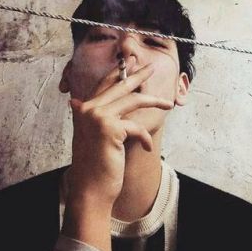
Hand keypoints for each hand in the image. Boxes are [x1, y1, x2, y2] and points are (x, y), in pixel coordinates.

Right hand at [66, 61, 173, 206]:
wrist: (90, 188)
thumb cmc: (95, 163)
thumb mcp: (93, 135)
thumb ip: (96, 116)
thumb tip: (96, 101)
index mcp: (84, 108)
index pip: (104, 84)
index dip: (118, 71)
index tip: (130, 63)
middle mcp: (88, 109)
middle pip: (119, 85)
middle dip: (138, 75)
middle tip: (151, 67)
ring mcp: (98, 117)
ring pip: (132, 100)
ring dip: (153, 101)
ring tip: (167, 104)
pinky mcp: (110, 128)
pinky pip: (137, 126)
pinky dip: (145, 137)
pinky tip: (146, 147)